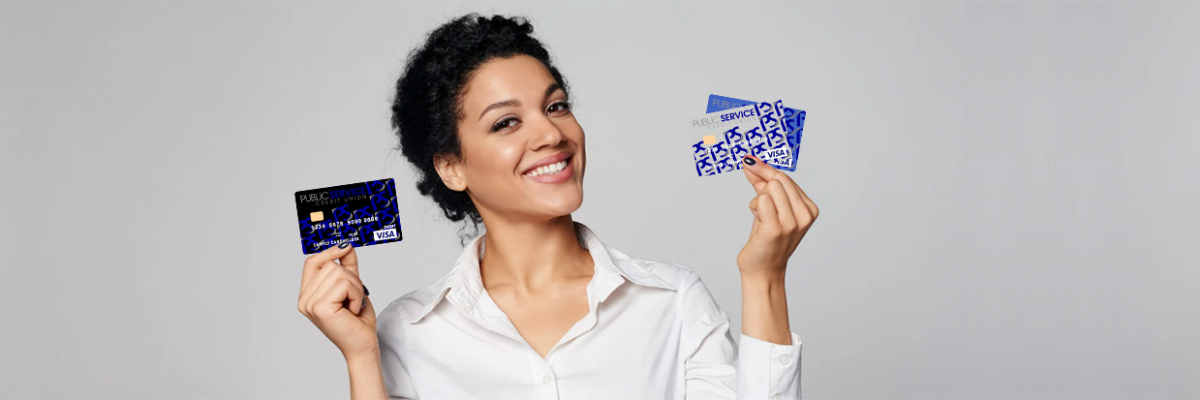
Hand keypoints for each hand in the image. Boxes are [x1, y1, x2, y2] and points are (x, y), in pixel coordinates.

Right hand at [298, 242, 377, 359]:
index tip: (346, 246)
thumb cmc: (357, 320)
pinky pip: (345, 284)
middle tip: (354, 299)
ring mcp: (309, 304)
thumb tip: (346, 245)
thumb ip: (347, 267)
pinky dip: (356, 295)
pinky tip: (353, 310)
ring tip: (354, 305)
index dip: (328, 252)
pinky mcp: (320, 307)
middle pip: (330, 265)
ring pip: (338, 272)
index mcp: (307, 295)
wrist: (363, 345)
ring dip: (356, 288)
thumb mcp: (353, 287)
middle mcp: (304, 299)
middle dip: (351, 278)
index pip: (311, 263)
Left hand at [736, 155, 818, 278]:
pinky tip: (759, 221)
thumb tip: (750, 162)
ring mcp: (792, 223)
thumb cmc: (767, 239)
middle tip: (757, 202)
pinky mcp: (775, 229)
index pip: (786, 178)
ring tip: (762, 218)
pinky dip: (755, 207)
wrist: (764, 270)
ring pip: (769, 188)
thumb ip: (763, 184)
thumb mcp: (770, 208)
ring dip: (758, 201)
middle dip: (761, 185)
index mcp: (809, 209)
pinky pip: (761, 201)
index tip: (749, 161)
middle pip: (778, 179)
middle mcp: (804, 215)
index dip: (765, 169)